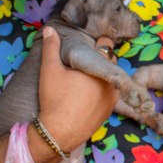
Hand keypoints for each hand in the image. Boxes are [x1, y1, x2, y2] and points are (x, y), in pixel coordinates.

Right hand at [36, 28, 118, 153]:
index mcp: (100, 68)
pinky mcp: (109, 111)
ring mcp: (112, 98)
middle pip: (110, 63)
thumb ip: (50, 47)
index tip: (91, 45)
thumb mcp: (49, 70)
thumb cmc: (54, 99)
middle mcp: (111, 82)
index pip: (106, 46)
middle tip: (85, 64)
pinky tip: (87, 95)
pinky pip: (108, 96)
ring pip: (110, 80)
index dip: (99, 43)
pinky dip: (100, 93)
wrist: (58, 132)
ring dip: (101, 78)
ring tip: (84, 81)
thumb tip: (49, 30)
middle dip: (100, 61)